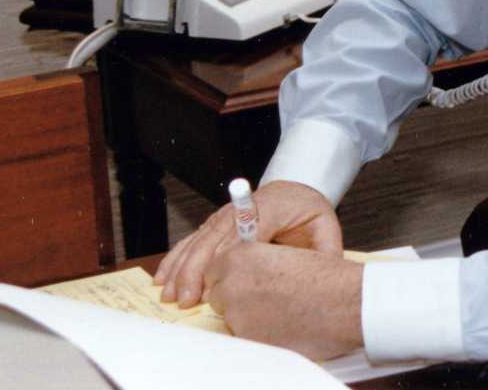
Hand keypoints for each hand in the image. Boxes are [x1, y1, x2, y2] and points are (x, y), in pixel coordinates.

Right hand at [153, 180, 340, 307]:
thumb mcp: (324, 227)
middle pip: (213, 238)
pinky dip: (176, 259)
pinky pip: (191, 240)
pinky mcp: (215, 223)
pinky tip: (163, 278)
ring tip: (170, 294)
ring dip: (181, 268)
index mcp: (270, 208)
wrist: (295, 189)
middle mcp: (241, 210)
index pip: (245, 232)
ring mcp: (224, 216)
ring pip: (197, 240)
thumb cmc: (308, 211)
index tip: (215, 280)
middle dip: (197, 269)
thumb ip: (324, 251)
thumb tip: (321, 277)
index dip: (227, 256)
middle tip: (187, 298)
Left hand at [206, 242, 362, 359]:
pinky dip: (258, 330)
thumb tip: (241, 272)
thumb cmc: (325, 277)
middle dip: (235, 295)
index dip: (232, 275)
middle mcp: (233, 282)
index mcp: (242, 255)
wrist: (345, 302)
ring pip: (229, 315)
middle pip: (216, 293)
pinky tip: (281, 321)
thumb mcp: (286, 254)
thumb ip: (257, 261)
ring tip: (278, 308)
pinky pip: (243, 334)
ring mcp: (237, 312)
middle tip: (265, 294)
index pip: (214, 269)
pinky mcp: (247, 336)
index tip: (247, 280)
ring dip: (246, 313)